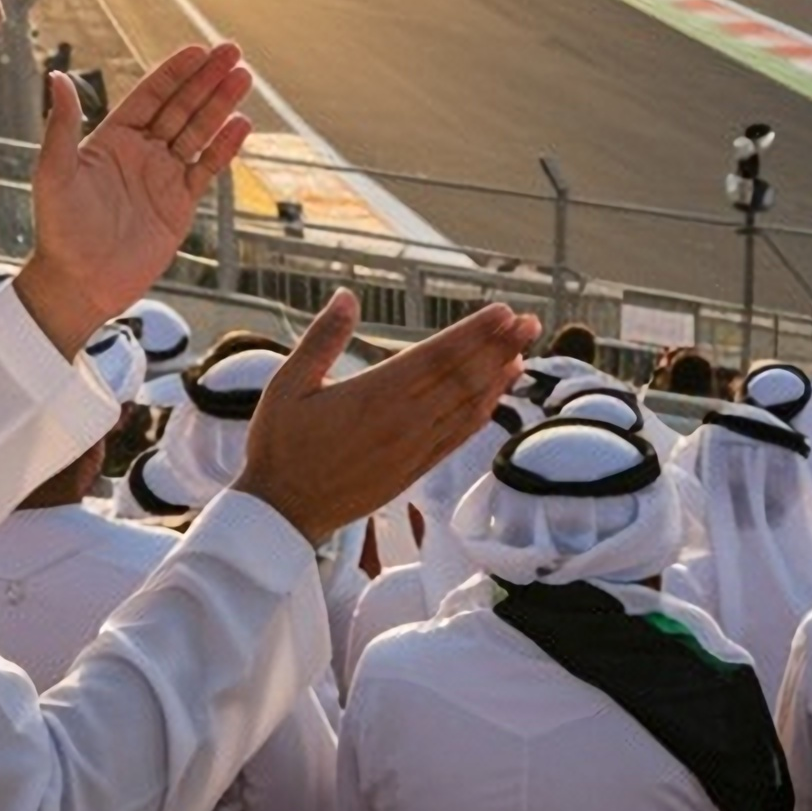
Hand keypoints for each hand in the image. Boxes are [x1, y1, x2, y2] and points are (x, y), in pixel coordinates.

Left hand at [14, 43, 252, 345]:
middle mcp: (140, 152)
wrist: (80, 284)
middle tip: (232, 52)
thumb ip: (61, 126)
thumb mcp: (55, 174)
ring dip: (220, 105)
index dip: (174, 73)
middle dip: (206, 79)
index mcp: (112, 138)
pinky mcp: (180, 204)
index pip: (149, 96)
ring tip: (243, 77)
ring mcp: (162, 177)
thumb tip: (57, 76)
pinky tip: (242, 124)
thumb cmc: (59, 230)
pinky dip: (225, 147)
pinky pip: (207, 169)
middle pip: (180, 107)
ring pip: (198, 132)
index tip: (198, 50)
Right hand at [235, 292, 540, 545]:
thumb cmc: (280, 446)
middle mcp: (404, 422)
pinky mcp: (415, 470)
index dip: (475, 333)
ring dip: (498, 377)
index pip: (438, 356)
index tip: (504, 312)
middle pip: (463, 377)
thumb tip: (347, 296)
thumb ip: (322, 339)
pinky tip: (496, 395)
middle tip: (531, 322)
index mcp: (375, 395)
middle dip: (500, 347)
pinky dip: (482, 413)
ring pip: (467, 407)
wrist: (283, 514)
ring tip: (523, 351)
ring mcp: (413, 449)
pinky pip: (457, 437)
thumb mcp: (287, 385)